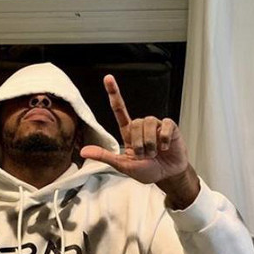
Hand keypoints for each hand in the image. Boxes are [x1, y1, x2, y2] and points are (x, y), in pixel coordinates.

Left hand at [80, 75, 196, 196]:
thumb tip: (83, 152)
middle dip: (140, 143)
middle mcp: (141, 126)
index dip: (114, 93)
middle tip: (145, 156)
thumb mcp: (123, 165)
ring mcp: (156, 126)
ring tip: (154, 153)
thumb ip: (105, 156)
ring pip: (149, 122)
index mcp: (128, 132)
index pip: (119, 109)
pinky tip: (165, 147)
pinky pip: (165, 125)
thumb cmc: (146, 170)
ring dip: (150, 143)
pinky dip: (164, 138)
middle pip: (136, 122)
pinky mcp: (170, 128)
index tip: (108, 78)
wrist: (167, 175)